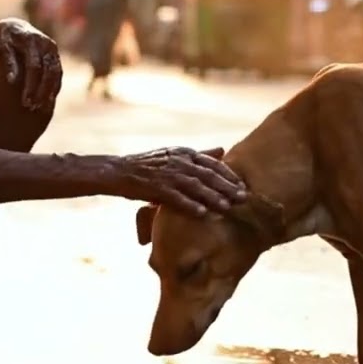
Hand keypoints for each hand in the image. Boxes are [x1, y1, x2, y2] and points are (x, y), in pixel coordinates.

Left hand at [0, 18, 61, 111]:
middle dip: (31, 85)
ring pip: (49, 69)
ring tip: (35, 107)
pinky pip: (56, 72)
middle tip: (25, 105)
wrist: (19, 27)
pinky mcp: (55, 53)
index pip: (9, 52)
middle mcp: (30, 36)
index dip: (11, 67)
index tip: (11, 83)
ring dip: (43, 89)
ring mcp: (45, 44)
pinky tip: (45, 103)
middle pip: (33, 63)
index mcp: (7, 33)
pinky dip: (52, 88)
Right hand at [115, 147, 246, 215]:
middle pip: (208, 175)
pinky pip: (177, 198)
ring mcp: (168, 174)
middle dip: (227, 187)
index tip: (242, 185)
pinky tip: (203, 214)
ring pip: (196, 186)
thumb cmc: (149, 166)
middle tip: (243, 198)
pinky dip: (190, 205)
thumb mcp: (176, 155)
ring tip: (227, 208)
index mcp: (184, 153)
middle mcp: (178, 161)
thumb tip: (222, 149)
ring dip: (213, 197)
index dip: (229, 175)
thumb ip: (199, 155)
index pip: (212, 163)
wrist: (119, 171)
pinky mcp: (156, 188)